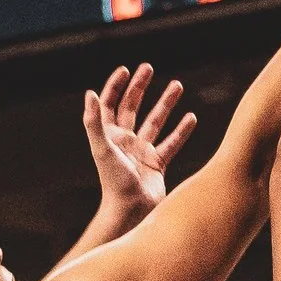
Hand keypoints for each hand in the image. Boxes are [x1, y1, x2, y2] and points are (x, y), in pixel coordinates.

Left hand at [83, 64, 196, 224]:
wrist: (131, 212)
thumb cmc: (114, 182)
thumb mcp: (103, 149)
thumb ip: (94, 122)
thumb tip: (89, 93)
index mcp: (109, 137)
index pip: (109, 105)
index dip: (115, 87)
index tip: (126, 70)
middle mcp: (124, 142)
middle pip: (131, 108)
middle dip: (139, 87)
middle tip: (149, 68)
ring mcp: (142, 152)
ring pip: (155, 122)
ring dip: (165, 104)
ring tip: (178, 85)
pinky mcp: (157, 164)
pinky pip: (171, 143)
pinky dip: (182, 130)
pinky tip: (191, 117)